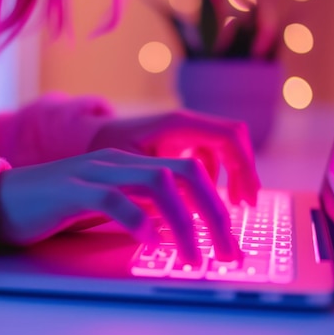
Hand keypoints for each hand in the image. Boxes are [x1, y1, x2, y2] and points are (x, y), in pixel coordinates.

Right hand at [0, 148, 240, 261]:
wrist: (0, 200)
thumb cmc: (57, 206)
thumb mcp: (107, 203)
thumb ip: (140, 206)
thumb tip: (177, 226)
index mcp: (130, 162)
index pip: (190, 171)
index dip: (216, 203)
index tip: (228, 238)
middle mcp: (118, 161)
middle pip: (185, 173)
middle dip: (214, 213)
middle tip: (227, 251)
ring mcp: (94, 172)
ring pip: (156, 184)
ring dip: (183, 223)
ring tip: (193, 258)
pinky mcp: (70, 190)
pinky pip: (111, 200)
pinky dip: (135, 220)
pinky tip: (148, 243)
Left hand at [89, 110, 259, 205]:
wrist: (87, 140)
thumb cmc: (103, 152)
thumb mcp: (131, 170)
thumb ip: (163, 187)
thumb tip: (192, 210)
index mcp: (177, 124)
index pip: (228, 137)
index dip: (244, 167)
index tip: (246, 198)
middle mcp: (185, 123)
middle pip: (233, 141)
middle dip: (244, 172)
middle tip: (246, 206)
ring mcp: (184, 132)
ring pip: (224, 150)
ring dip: (232, 176)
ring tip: (230, 206)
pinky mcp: (180, 143)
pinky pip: (209, 156)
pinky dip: (214, 176)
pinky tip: (204, 199)